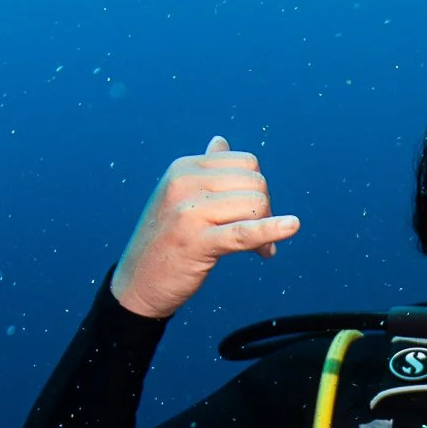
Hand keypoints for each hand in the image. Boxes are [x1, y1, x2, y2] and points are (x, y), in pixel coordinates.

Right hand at [110, 136, 299, 318]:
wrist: (136, 285)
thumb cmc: (165, 242)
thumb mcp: (179, 197)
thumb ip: (206, 171)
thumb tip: (222, 142)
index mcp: (183, 168)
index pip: (246, 163)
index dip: (258, 190)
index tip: (253, 216)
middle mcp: (184, 182)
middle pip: (255, 182)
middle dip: (265, 210)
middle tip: (258, 239)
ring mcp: (189, 211)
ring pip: (255, 204)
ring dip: (266, 231)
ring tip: (258, 251)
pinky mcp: (197, 241)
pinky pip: (245, 231)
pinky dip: (271, 230)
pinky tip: (290, 227)